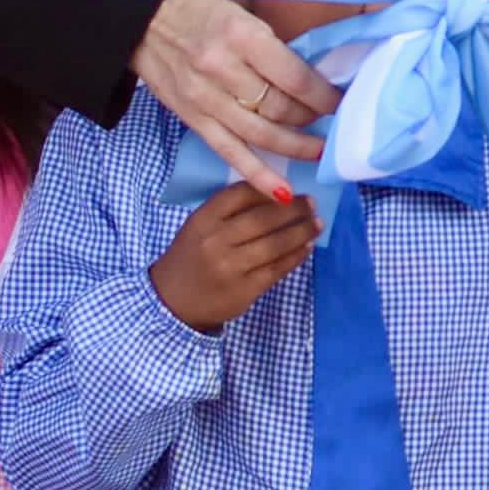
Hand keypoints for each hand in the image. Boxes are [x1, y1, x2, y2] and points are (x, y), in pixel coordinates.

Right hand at [132, 0, 335, 193]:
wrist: (142, 20)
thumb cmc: (200, 9)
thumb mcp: (242, 12)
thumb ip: (273, 44)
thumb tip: (315, 74)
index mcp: (241, 36)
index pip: (295, 77)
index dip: (324, 95)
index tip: (340, 101)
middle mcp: (223, 69)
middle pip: (280, 108)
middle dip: (311, 118)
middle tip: (328, 120)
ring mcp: (205, 99)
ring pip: (261, 135)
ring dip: (296, 147)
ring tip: (318, 151)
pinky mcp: (192, 119)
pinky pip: (230, 153)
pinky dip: (259, 175)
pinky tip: (284, 190)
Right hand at [147, 182, 317, 333]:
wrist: (171, 301)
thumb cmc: (191, 257)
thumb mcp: (199, 226)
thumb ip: (230, 211)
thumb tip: (278, 195)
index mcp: (203, 219)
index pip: (242, 194)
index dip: (271, 189)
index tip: (292, 188)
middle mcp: (216, 241)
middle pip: (264, 219)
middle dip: (295, 209)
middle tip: (312, 204)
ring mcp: (231, 267)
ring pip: (275, 244)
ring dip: (302, 231)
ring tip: (317, 224)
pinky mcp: (244, 290)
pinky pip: (278, 269)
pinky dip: (296, 256)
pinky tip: (307, 246)